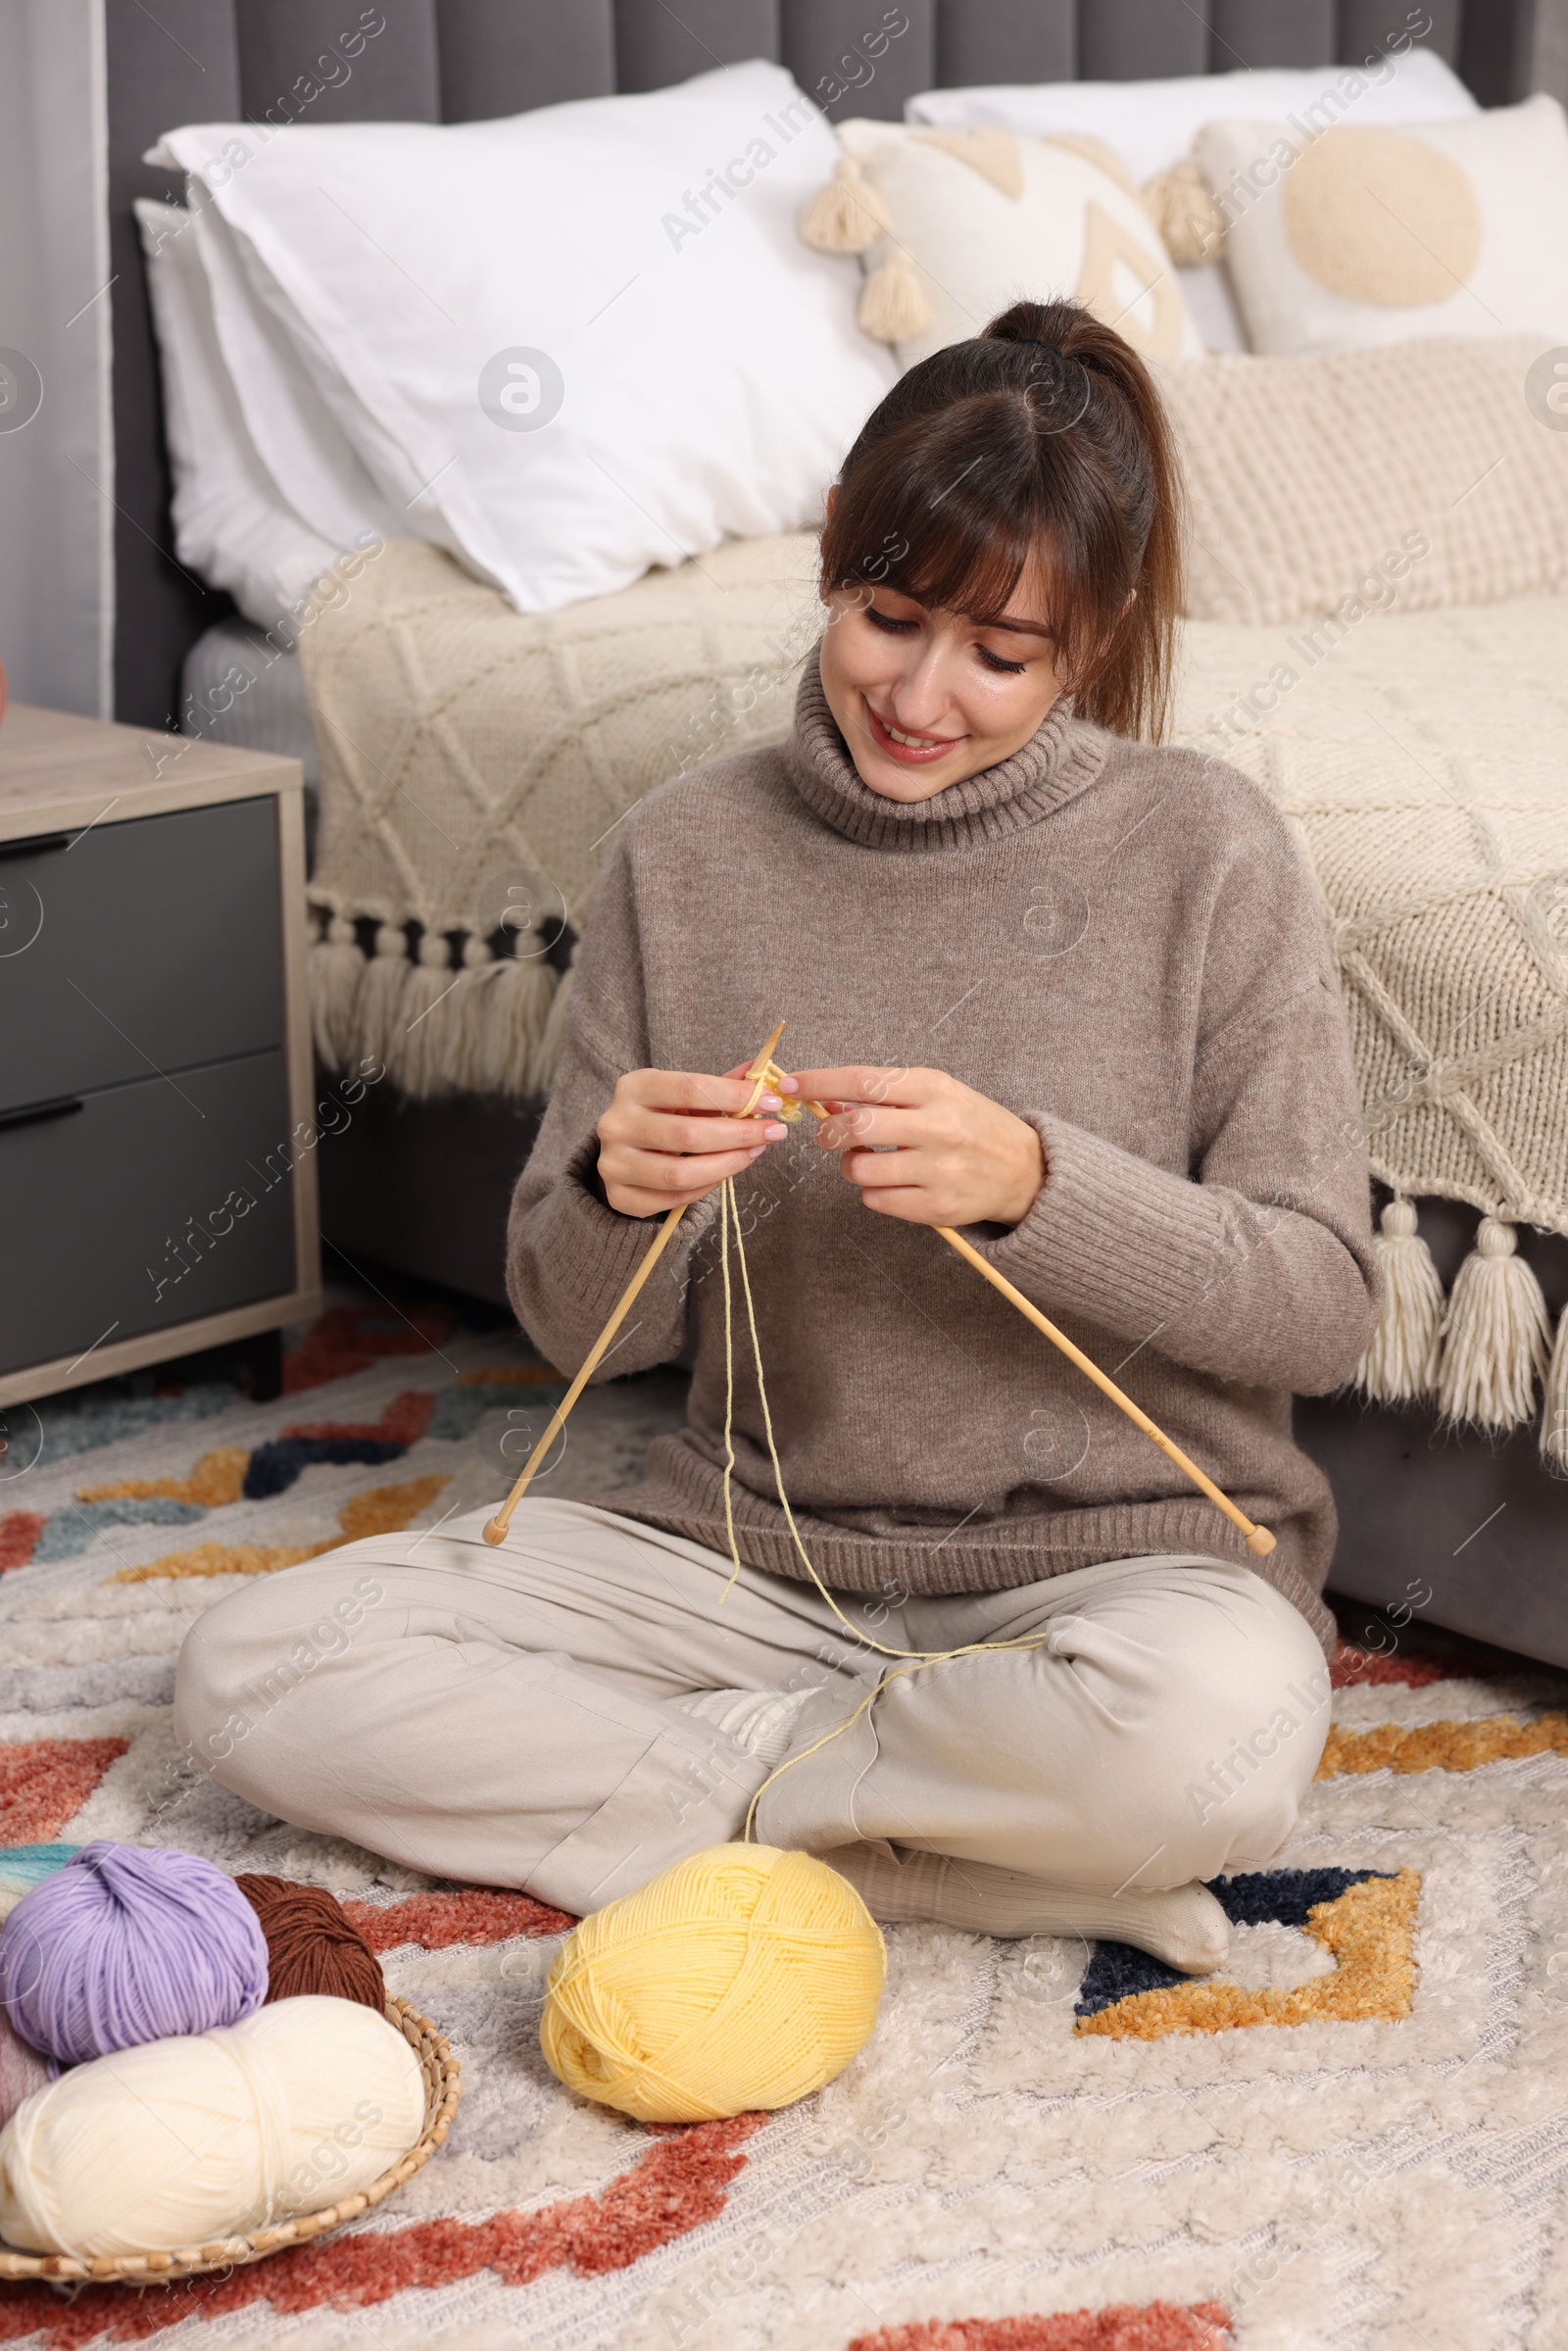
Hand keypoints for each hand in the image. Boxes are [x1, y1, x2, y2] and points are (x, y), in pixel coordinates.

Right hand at [596, 1065, 788, 1217]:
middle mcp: (616, 1124)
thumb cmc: (663, 1116)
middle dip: (739, 1134)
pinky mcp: (620, 1196)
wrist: (624, 1152)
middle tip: (773, 1132)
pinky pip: (674, 1199)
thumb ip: (720, 1085)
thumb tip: (760, 1070)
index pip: (689, 1088)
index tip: (772, 1103)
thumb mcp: (685, 1095)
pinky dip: (707, 1188)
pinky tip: (724, 1173)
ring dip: (727, 1165)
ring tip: (753, 1153)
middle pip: (688, 1134)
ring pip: (680, 1174)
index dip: (734, 1096)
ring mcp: (613, 1163)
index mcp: (633, 1087)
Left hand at [787, 1064, 1045, 1227]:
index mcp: (935, 1088)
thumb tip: (828, 1100)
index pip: (863, 1080)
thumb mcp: (938, 1094)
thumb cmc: (971, 1125)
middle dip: (829, 1132)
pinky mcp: (938, 1207)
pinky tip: (891, 1183)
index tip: (791, 1085)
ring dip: (850, 1166)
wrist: (1025, 1169)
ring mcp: (939, 1170)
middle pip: (856, 1126)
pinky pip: (877, 1200)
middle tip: (828, 1136)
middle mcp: (938, 1126)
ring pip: (861, 1169)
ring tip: (865, 1161)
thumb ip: (887, 1095)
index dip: (819, 1082)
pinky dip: (872, 1192)